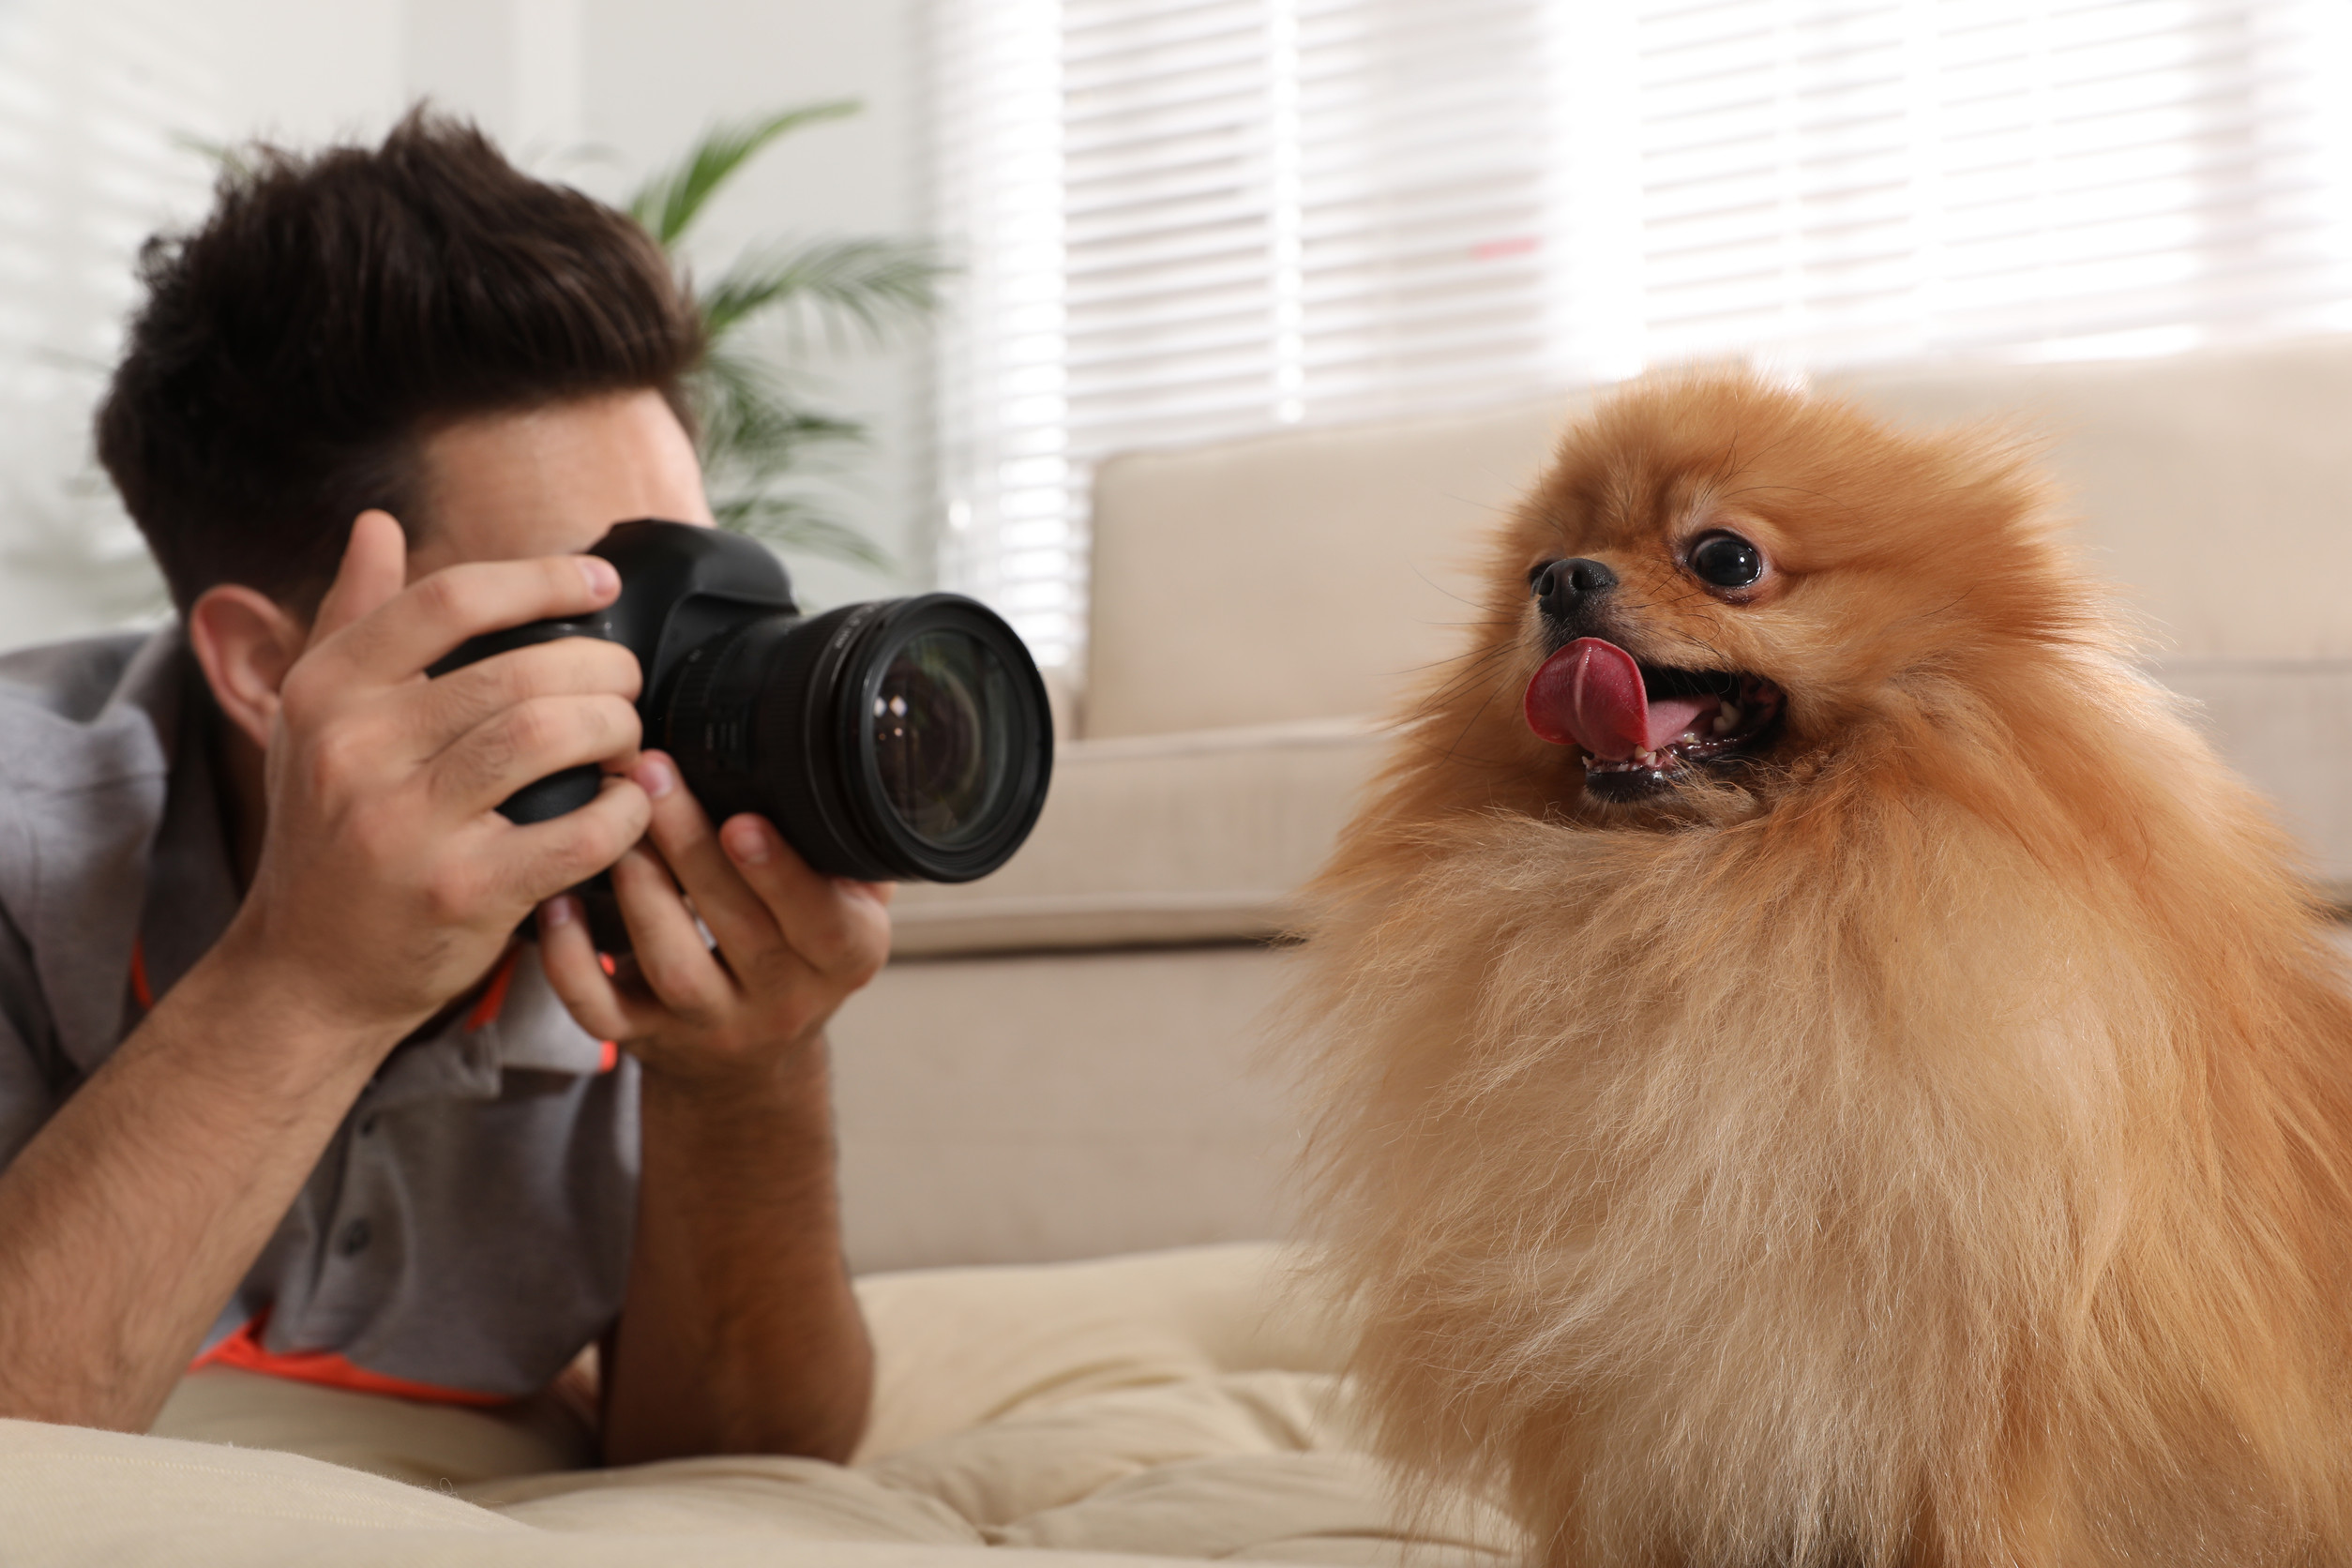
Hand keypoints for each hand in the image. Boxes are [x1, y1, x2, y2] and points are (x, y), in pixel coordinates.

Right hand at [219, 511, 652, 1048]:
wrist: (305, 974)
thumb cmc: (327, 836)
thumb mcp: (312, 722)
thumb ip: (353, 620)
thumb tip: (377, 523)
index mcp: (327, 692)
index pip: (449, 601)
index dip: (541, 579)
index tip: (602, 582)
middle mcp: (355, 749)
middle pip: (518, 669)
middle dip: (601, 668)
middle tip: (628, 683)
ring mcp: (405, 824)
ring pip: (548, 736)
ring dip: (616, 729)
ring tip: (630, 736)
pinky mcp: (459, 891)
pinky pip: (576, 832)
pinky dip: (624, 811)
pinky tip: (631, 804)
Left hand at [535, 750, 892, 1083]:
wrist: (752, 1063)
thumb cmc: (798, 952)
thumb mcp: (848, 905)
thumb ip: (852, 847)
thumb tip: (858, 754)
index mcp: (845, 955)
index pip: (824, 921)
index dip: (784, 875)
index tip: (744, 820)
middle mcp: (786, 999)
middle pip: (740, 930)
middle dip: (693, 849)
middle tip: (652, 774)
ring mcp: (715, 1025)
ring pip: (674, 968)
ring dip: (640, 891)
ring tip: (609, 824)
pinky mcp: (649, 1042)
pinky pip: (604, 1013)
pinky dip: (572, 962)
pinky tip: (557, 904)